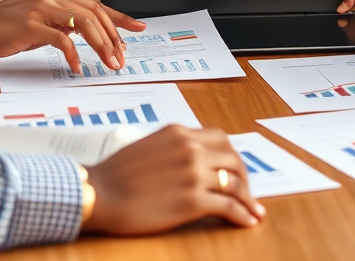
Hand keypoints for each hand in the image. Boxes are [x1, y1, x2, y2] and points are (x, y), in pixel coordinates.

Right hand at [0, 0, 145, 72]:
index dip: (119, 16)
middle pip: (95, 13)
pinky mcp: (31, 24)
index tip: (137, 28)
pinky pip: (61, 39)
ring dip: (101, 46)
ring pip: (84, 23)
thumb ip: (68, 18)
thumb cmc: (13, 25)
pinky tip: (77, 67)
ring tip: (109, 63)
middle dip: (113, 37)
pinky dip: (73, 55)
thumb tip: (97, 30)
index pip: (97, 2)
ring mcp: (42, 6)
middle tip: (121, 57)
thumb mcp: (45, 16)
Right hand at [84, 126, 264, 234]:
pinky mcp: (193, 200)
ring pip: (235, 182)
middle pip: (233, 158)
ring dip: (248, 198)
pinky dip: (243, 214)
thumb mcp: (149, 147)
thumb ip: (173, 149)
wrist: (100, 193)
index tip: (235, 169)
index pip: (220, 138)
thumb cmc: (115, 174)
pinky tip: (247, 222)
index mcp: (179, 133)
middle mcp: (191, 148)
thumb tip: (190, 162)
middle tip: (247, 192)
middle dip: (244, 177)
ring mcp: (194, 173)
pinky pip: (228, 206)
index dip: (232, 156)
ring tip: (253, 210)